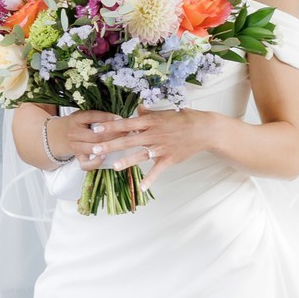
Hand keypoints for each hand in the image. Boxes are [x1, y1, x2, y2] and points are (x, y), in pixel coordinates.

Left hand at [73, 108, 224, 180]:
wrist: (203, 129)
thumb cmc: (184, 119)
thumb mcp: (165, 113)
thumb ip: (149, 113)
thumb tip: (138, 109)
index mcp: (150, 122)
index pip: (126, 124)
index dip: (110, 126)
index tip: (96, 129)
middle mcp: (153, 134)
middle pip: (127, 140)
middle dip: (110, 145)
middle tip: (95, 150)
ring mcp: (161, 147)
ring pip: (140, 155)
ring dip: (126, 161)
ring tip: (113, 167)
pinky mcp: (169, 159)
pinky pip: (157, 170)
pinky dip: (150, 179)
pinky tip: (141, 187)